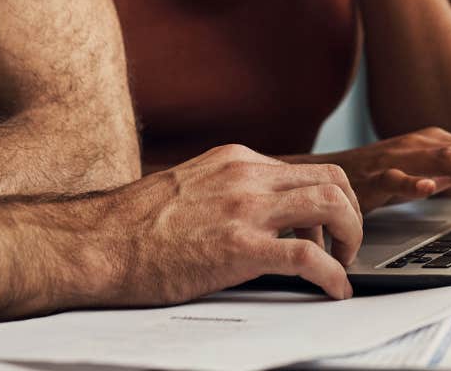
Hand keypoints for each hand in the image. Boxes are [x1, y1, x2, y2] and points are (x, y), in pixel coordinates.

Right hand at [100, 144, 363, 302]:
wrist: (100, 243)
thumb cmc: (134, 226)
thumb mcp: (190, 188)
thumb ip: (227, 191)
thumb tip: (254, 215)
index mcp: (234, 160)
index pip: (305, 169)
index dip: (327, 202)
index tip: (326, 229)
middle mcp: (245, 176)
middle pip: (331, 179)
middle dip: (351, 214)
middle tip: (345, 246)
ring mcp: (244, 209)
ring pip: (330, 204)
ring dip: (350, 237)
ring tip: (343, 265)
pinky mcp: (239, 247)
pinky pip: (308, 256)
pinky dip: (333, 275)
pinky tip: (334, 290)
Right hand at [316, 128, 450, 213]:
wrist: (331, 174)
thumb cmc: (383, 174)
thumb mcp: (432, 171)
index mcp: (440, 143)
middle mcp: (424, 145)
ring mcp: (400, 158)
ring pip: (446, 159)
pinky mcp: (374, 176)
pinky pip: (395, 178)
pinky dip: (414, 182)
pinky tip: (430, 189)